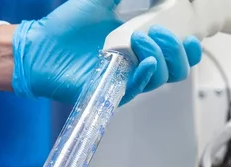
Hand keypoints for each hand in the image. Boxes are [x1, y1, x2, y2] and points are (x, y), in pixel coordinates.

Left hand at [11, 0, 202, 104]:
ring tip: (139, 38)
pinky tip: (145, 61)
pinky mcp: (112, 93)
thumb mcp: (101, 0)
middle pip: (177, 69)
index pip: (178, 53)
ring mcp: (126, 79)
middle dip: (176, 50)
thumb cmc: (67, 26)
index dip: (190, 47)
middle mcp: (137, 65)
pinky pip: (138, 89)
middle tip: (158, 32)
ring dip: (159, 57)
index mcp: (141, 45)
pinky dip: (146, 75)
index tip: (190, 34)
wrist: (39, 47)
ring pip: (161, 79)